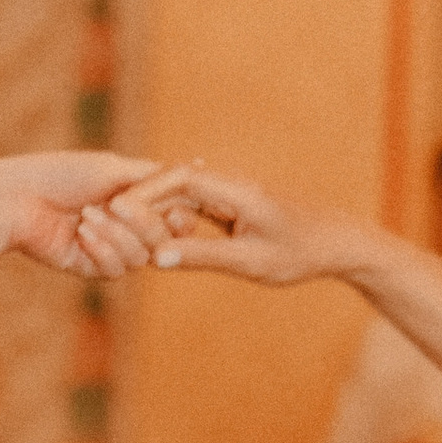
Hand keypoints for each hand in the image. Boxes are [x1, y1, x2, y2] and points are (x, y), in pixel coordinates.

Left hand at [0, 151, 187, 285]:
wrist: (17, 197)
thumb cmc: (61, 174)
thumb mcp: (115, 169)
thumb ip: (157, 176)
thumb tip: (200, 165)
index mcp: (136, 202)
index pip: (177, 218)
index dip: (179, 217)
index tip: (175, 208)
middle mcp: (127, 228)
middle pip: (164, 241)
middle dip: (145, 224)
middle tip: (118, 204)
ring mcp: (110, 250)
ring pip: (142, 258)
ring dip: (117, 235)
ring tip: (87, 215)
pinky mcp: (90, 268)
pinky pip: (116, 270)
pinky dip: (101, 250)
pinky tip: (81, 234)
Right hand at [113, 164, 371, 288]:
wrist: (338, 242)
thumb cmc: (301, 252)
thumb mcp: (250, 262)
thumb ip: (202, 256)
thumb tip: (155, 258)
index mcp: (236, 190)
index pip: (178, 180)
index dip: (142, 194)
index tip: (113, 210)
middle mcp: (231, 184)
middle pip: (173, 181)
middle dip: (138, 197)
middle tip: (103, 216)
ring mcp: (232, 192)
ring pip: (181, 192)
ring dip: (151, 206)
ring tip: (117, 224)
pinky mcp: (234, 204)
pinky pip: (193, 204)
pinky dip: (170, 215)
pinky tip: (149, 232)